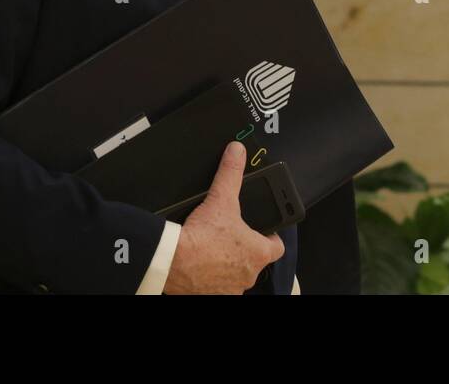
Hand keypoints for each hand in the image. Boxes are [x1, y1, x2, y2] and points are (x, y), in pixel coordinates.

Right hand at [162, 140, 284, 293]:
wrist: (172, 261)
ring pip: (235, 275)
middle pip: (254, 261)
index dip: (271, 236)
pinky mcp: (211, 295)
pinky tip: (200, 265)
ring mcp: (230, 289)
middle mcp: (248, 275)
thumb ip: (231, 173)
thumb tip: (237, 152)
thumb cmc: (201, 238)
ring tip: (212, 249)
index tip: (263, 230)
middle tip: (230, 235)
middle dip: (244, 249)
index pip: (277, 246)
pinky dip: (210, 278)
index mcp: (259, 254)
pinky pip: (216, 287)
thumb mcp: (220, 198)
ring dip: (227, 265)